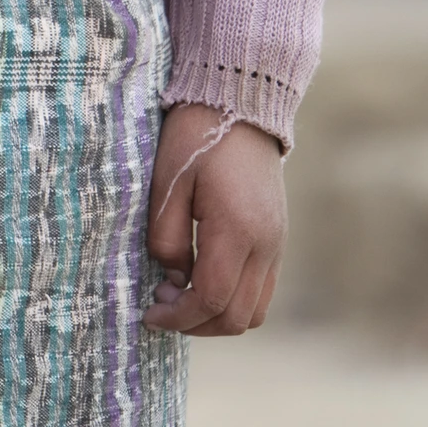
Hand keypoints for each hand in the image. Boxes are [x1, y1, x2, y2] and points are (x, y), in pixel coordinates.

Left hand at [143, 102, 286, 337]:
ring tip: (181, 296)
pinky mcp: (278, 237)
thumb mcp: (168, 183)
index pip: (212, 299)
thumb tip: (175, 280)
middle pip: (238, 317)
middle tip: (161, 306)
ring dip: (218, 315)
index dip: (179, 317)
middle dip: (197, 324)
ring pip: (254, 310)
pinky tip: (203, 277)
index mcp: (237, 230)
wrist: (239, 102)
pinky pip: (261, 289)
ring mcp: (277, 243)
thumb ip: (167, 238)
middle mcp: (266, 244)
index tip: (149, 314)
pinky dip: (234, 298)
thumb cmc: (196, 137)